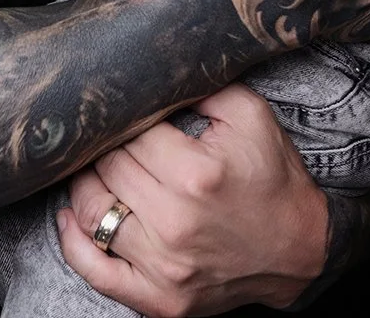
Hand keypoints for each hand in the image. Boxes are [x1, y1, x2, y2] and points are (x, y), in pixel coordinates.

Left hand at [55, 84, 326, 315]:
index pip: (130, 134)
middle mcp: (176, 223)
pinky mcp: (159, 299)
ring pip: (92, 213)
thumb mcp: (252, 116)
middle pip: (108, 169)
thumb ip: (204, 86)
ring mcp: (164, 267)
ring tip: (92, 168)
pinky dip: (73, 243)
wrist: (300, 248)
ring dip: (85, 185)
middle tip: (110, 136)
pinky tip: (70, 217)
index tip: (128, 113)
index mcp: (196, 174)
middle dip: (106, 147)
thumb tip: (156, 74)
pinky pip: (96, 272)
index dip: (127, 119)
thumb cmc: (273, 178)